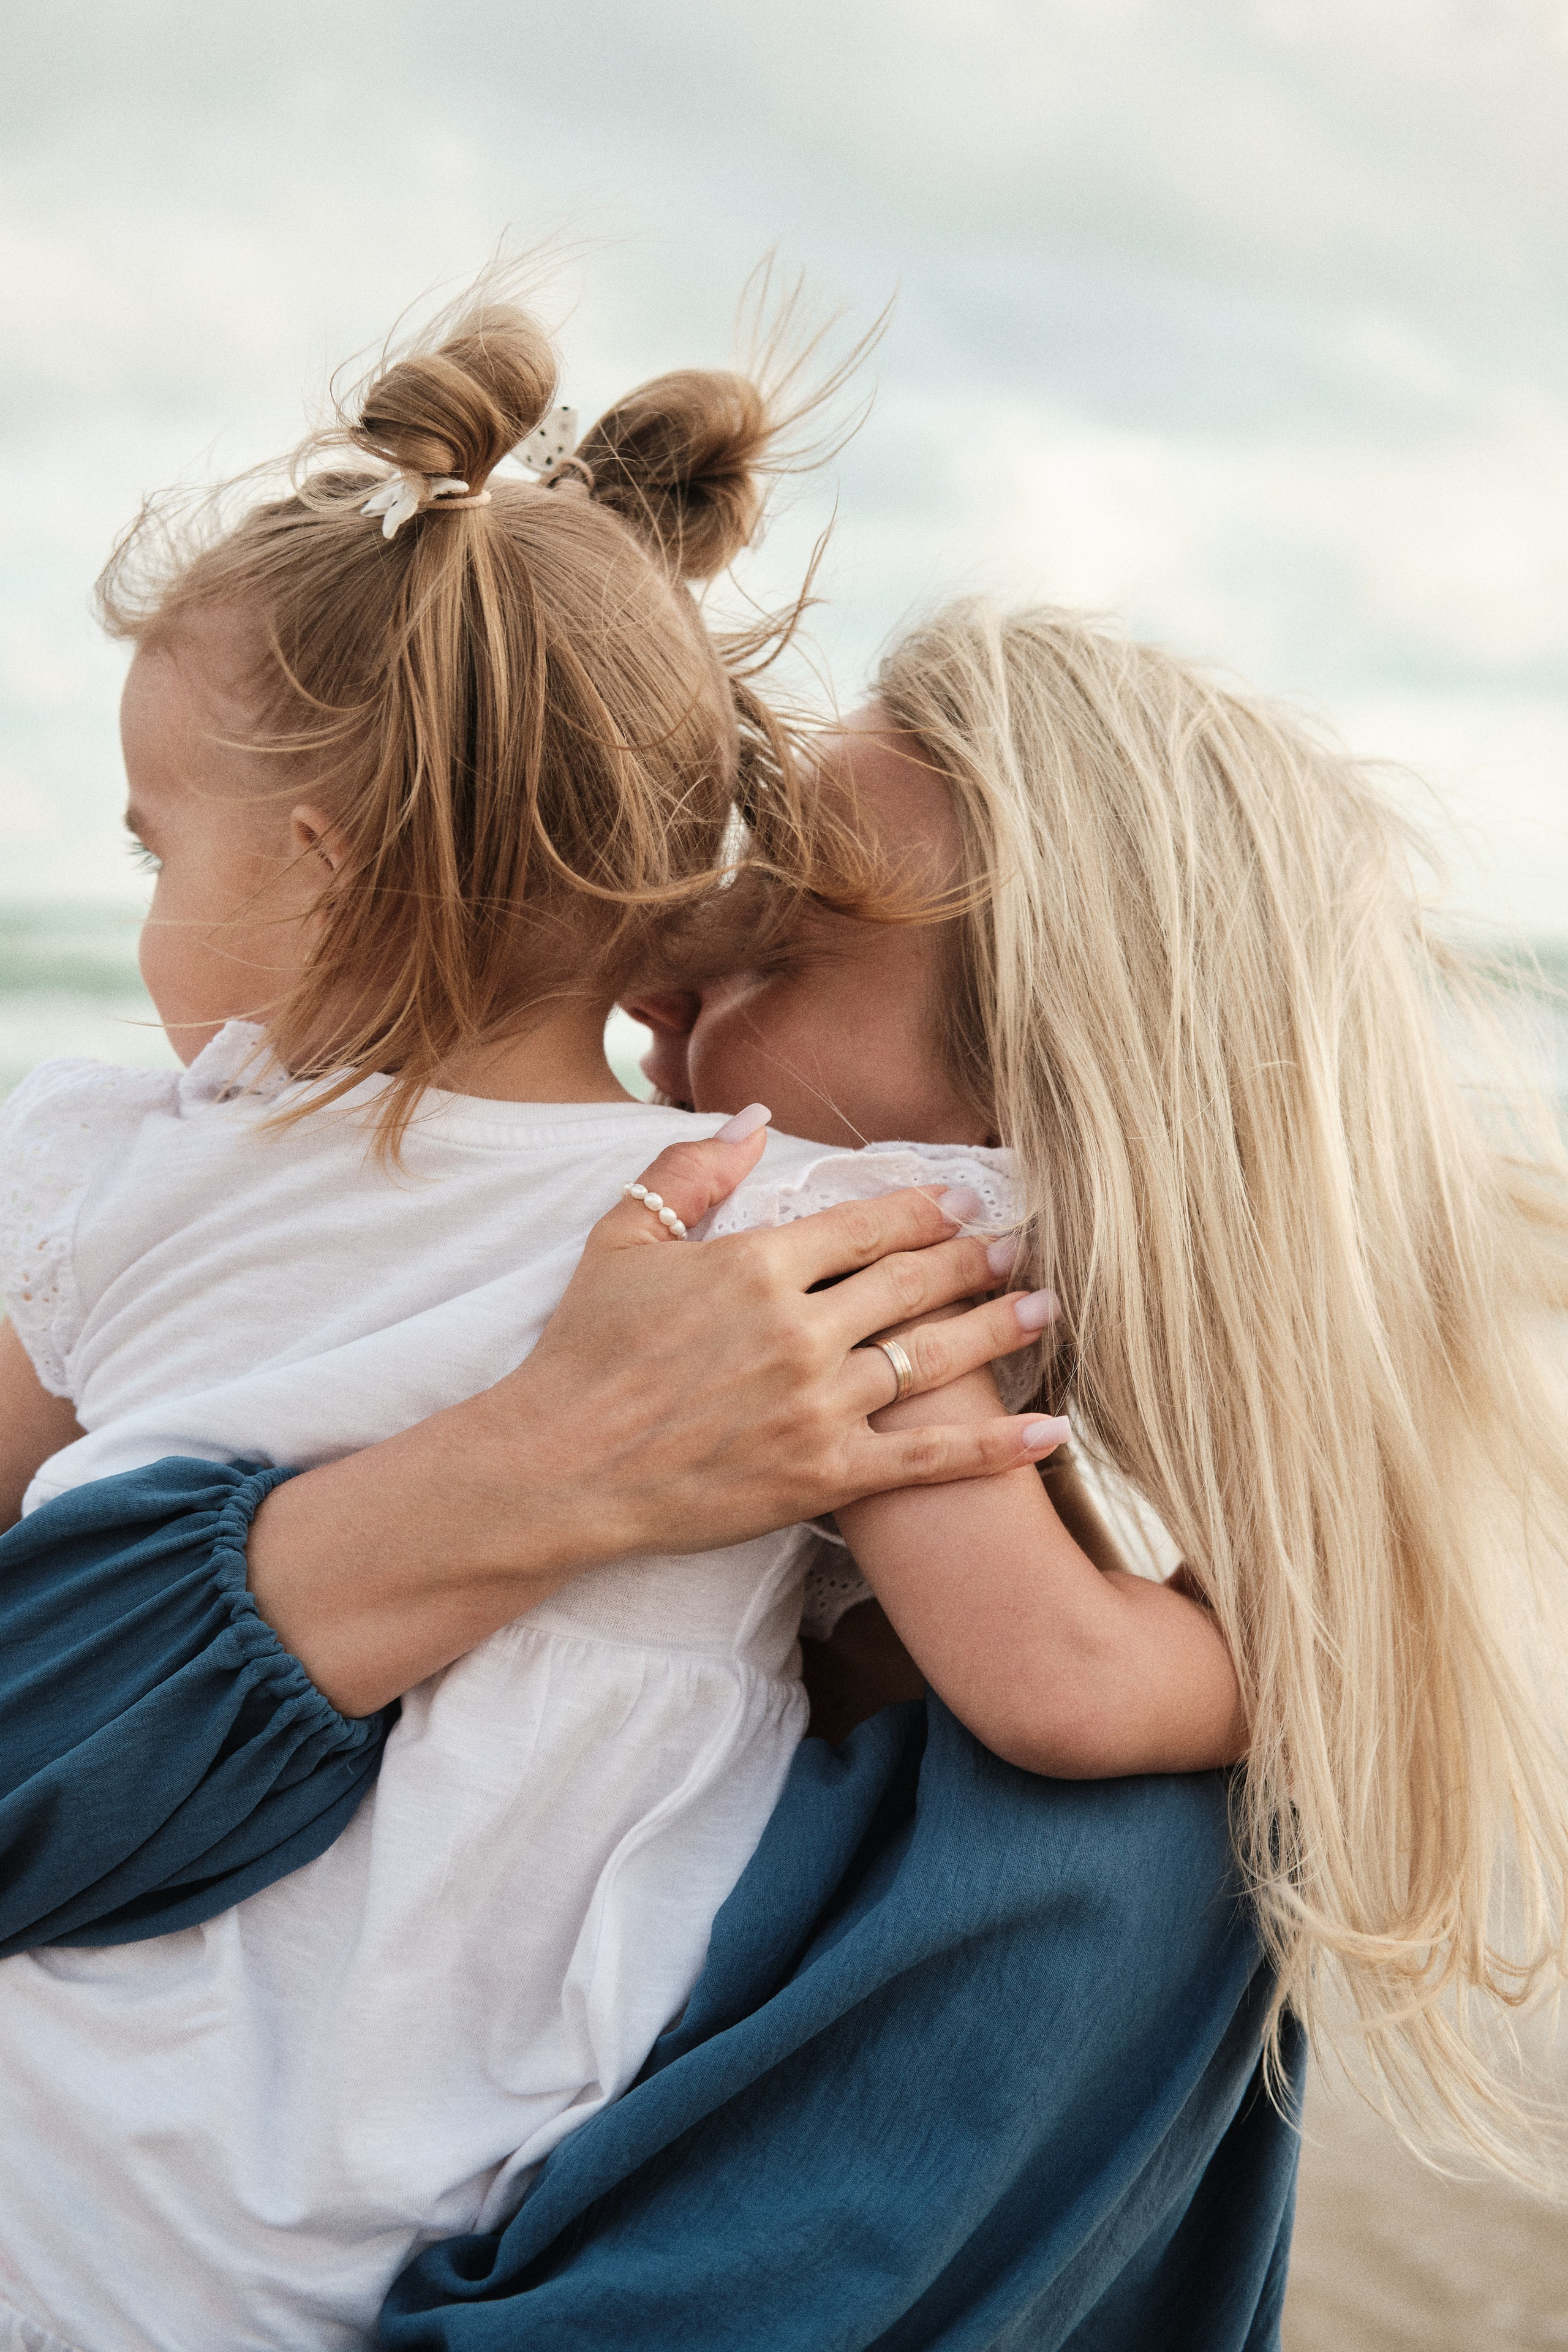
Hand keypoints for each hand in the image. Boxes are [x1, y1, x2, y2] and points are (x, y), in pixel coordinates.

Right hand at [248, 1116, 1059, 1713]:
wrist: (557, 1467)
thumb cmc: (581, 1353)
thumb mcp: (622, 1242)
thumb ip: (689, 1173)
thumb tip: (753, 1118)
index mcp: (757, 1264)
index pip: (867, 1224)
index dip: (925, 1210)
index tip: (964, 1202)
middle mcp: (799, 1329)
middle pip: (913, 1283)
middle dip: (977, 1260)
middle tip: (1022, 1245)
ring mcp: (818, 1405)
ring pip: (934, 1360)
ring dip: (999, 1330)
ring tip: (1044, 1308)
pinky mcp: (824, 1475)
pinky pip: (928, 1459)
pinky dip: (995, 1446)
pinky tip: (1049, 1431)